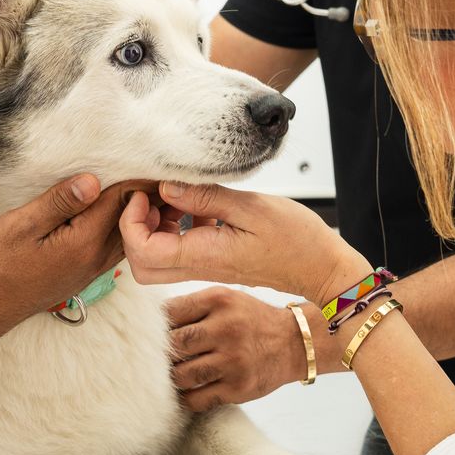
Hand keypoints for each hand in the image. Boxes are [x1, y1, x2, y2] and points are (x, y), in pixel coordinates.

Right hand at [0, 174, 130, 324]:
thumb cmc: (0, 263)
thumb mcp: (21, 225)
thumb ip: (59, 202)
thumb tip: (93, 181)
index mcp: (84, 241)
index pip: (121, 200)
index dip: (130, 174)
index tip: (136, 153)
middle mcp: (98, 257)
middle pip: (133, 216)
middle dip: (138, 189)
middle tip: (143, 162)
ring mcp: (97, 267)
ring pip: (130, 231)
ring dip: (133, 207)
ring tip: (132, 180)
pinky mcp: (91, 271)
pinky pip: (118, 243)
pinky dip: (122, 222)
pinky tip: (112, 208)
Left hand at [121, 181, 364, 299]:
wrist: (322, 268)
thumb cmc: (296, 239)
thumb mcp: (252, 208)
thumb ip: (205, 198)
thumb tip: (167, 186)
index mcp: (204, 256)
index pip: (143, 252)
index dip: (132, 223)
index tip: (146, 194)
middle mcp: (200, 267)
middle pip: (141, 264)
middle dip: (136, 229)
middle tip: (154, 197)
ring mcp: (206, 267)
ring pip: (158, 258)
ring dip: (157, 225)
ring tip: (179, 196)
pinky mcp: (215, 261)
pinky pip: (181, 250)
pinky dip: (178, 227)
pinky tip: (201, 206)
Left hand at [165, 287, 315, 411]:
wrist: (293, 343)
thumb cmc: (251, 320)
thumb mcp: (226, 299)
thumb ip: (193, 307)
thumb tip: (151, 324)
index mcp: (219, 301)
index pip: (169, 313)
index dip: (155, 327)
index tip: (152, 335)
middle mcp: (226, 329)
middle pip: (173, 346)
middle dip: (163, 355)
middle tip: (161, 358)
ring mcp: (233, 360)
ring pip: (181, 376)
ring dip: (174, 378)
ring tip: (177, 374)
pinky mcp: (238, 388)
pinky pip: (197, 400)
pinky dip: (187, 398)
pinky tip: (190, 390)